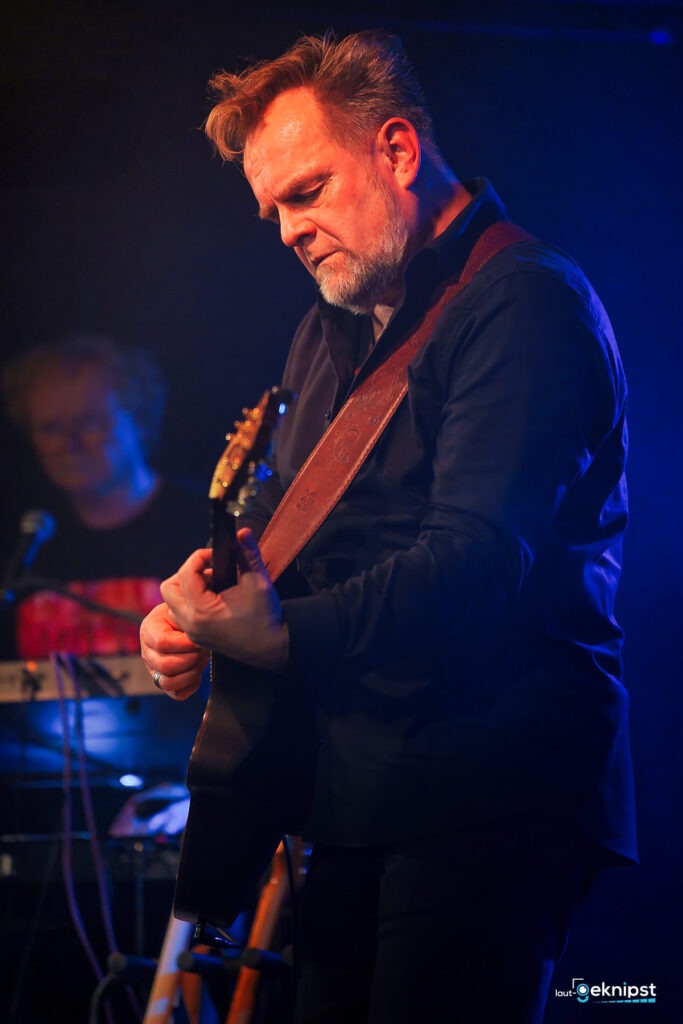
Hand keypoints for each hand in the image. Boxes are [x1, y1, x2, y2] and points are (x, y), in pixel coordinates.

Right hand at [140, 602, 208, 699]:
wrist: (186, 621)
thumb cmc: (186, 614)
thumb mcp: (183, 608)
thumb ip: (186, 617)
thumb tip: (197, 636)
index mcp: (149, 629)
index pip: (162, 643)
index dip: (185, 644)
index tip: (199, 640)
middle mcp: (147, 651)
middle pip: (165, 666)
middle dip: (191, 659)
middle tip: (204, 650)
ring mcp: (153, 669)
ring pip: (168, 683)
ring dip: (191, 673)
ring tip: (201, 660)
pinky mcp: (164, 682)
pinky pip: (176, 694)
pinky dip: (191, 685)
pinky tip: (198, 672)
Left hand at [159, 528, 288, 673]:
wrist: (272, 648)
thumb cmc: (266, 618)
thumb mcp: (258, 581)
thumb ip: (249, 554)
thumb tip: (243, 532)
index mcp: (202, 610)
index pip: (186, 573)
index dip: (199, 557)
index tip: (215, 556)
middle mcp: (191, 623)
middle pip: (169, 588)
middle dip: (186, 573)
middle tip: (209, 570)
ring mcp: (192, 632)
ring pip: (173, 602)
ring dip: (187, 588)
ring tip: (212, 584)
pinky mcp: (196, 637)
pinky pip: (181, 614)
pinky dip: (191, 602)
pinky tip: (214, 597)